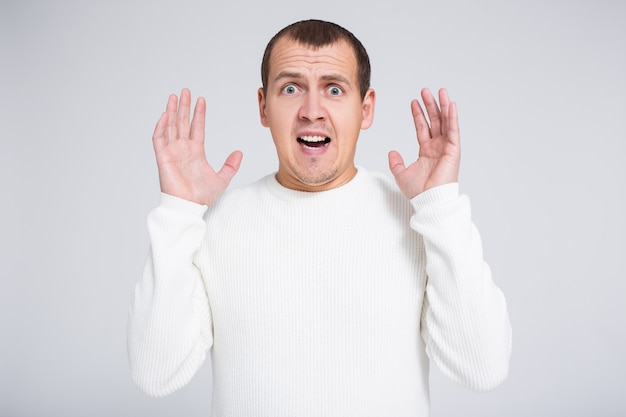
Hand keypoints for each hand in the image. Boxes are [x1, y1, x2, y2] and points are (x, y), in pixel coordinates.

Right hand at [152, 88, 242, 205]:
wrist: (189, 206)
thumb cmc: (202, 196)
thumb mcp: (222, 178)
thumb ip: (230, 165)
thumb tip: (239, 153)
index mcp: (195, 152)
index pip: (196, 127)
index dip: (198, 114)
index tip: (201, 100)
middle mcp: (183, 149)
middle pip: (182, 122)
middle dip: (184, 106)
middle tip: (185, 91)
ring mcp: (172, 152)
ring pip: (170, 126)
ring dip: (171, 111)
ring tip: (174, 96)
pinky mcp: (163, 158)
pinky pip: (159, 139)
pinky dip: (161, 127)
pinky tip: (165, 115)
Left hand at [388, 88, 459, 198]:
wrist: (428, 200)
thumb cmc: (418, 192)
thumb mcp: (401, 174)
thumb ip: (396, 162)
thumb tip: (392, 152)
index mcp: (426, 151)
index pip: (422, 128)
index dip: (418, 114)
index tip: (414, 101)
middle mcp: (437, 147)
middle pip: (435, 121)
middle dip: (430, 105)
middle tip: (426, 90)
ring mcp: (446, 148)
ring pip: (445, 122)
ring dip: (443, 106)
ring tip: (440, 91)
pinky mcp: (453, 151)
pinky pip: (453, 131)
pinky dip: (453, 118)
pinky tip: (451, 105)